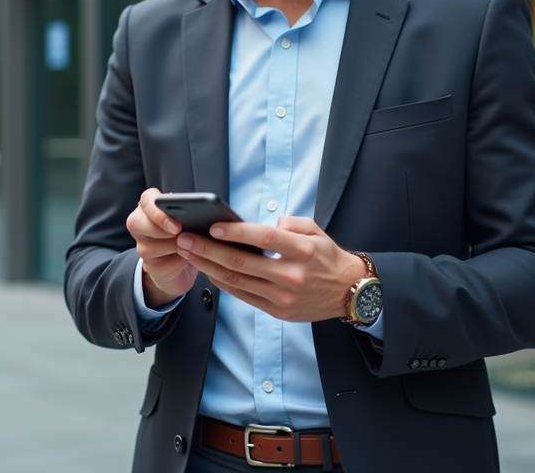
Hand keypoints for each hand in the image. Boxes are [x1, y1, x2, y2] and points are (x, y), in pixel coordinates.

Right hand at [126, 188, 196, 307]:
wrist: (184, 261)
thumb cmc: (188, 231)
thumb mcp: (190, 218)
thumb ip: (190, 211)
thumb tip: (201, 212)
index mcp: (150, 207)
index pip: (146, 200)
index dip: (158, 211)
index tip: (176, 224)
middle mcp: (141, 225)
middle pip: (137, 223)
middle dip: (160, 229)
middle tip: (180, 233)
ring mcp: (142, 247)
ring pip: (149, 248)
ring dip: (173, 247)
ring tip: (191, 246)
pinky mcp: (149, 266)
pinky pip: (159, 266)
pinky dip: (177, 264)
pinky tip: (188, 259)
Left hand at [176, 216, 364, 322]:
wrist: (349, 292)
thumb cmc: (327, 257)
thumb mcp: (316, 231)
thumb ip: (290, 223)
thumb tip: (262, 226)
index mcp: (302, 251)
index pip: (264, 238)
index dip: (236, 232)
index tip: (212, 226)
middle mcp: (291, 276)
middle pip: (241, 261)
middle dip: (208, 250)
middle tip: (185, 239)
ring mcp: (283, 297)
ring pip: (237, 280)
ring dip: (208, 267)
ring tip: (189, 254)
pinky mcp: (278, 311)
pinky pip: (243, 296)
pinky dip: (223, 283)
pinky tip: (208, 272)